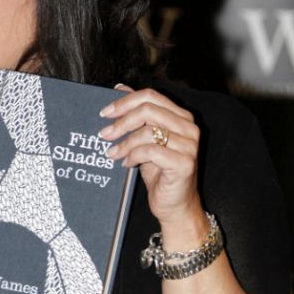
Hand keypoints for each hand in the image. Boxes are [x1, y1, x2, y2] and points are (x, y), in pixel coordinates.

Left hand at [98, 84, 202, 226]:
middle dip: (121, 122)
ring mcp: (189, 146)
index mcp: (181, 117)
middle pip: (148, 110)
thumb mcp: (145, 139)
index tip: (104, 113)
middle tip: (104, 134)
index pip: (150, 96)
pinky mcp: (185, 163)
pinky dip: (134, 156)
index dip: (125, 102)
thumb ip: (137, 115)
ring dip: (124, 143)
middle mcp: (189, 128)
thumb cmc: (160, 172)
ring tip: (112, 154)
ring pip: (148, 132)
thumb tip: (120, 87)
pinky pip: (151, 151)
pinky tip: (126, 164)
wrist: (174, 206)